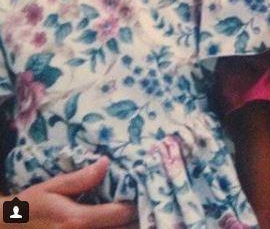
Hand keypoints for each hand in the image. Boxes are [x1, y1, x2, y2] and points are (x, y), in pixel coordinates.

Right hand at [11, 157, 136, 227]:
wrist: (8, 228)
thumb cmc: (30, 206)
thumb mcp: (52, 187)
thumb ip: (81, 178)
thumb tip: (106, 163)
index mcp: (78, 221)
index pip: (121, 213)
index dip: (135, 202)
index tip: (140, 189)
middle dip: (136, 216)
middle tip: (141, 199)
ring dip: (127, 225)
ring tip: (133, 211)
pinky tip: (115, 221)